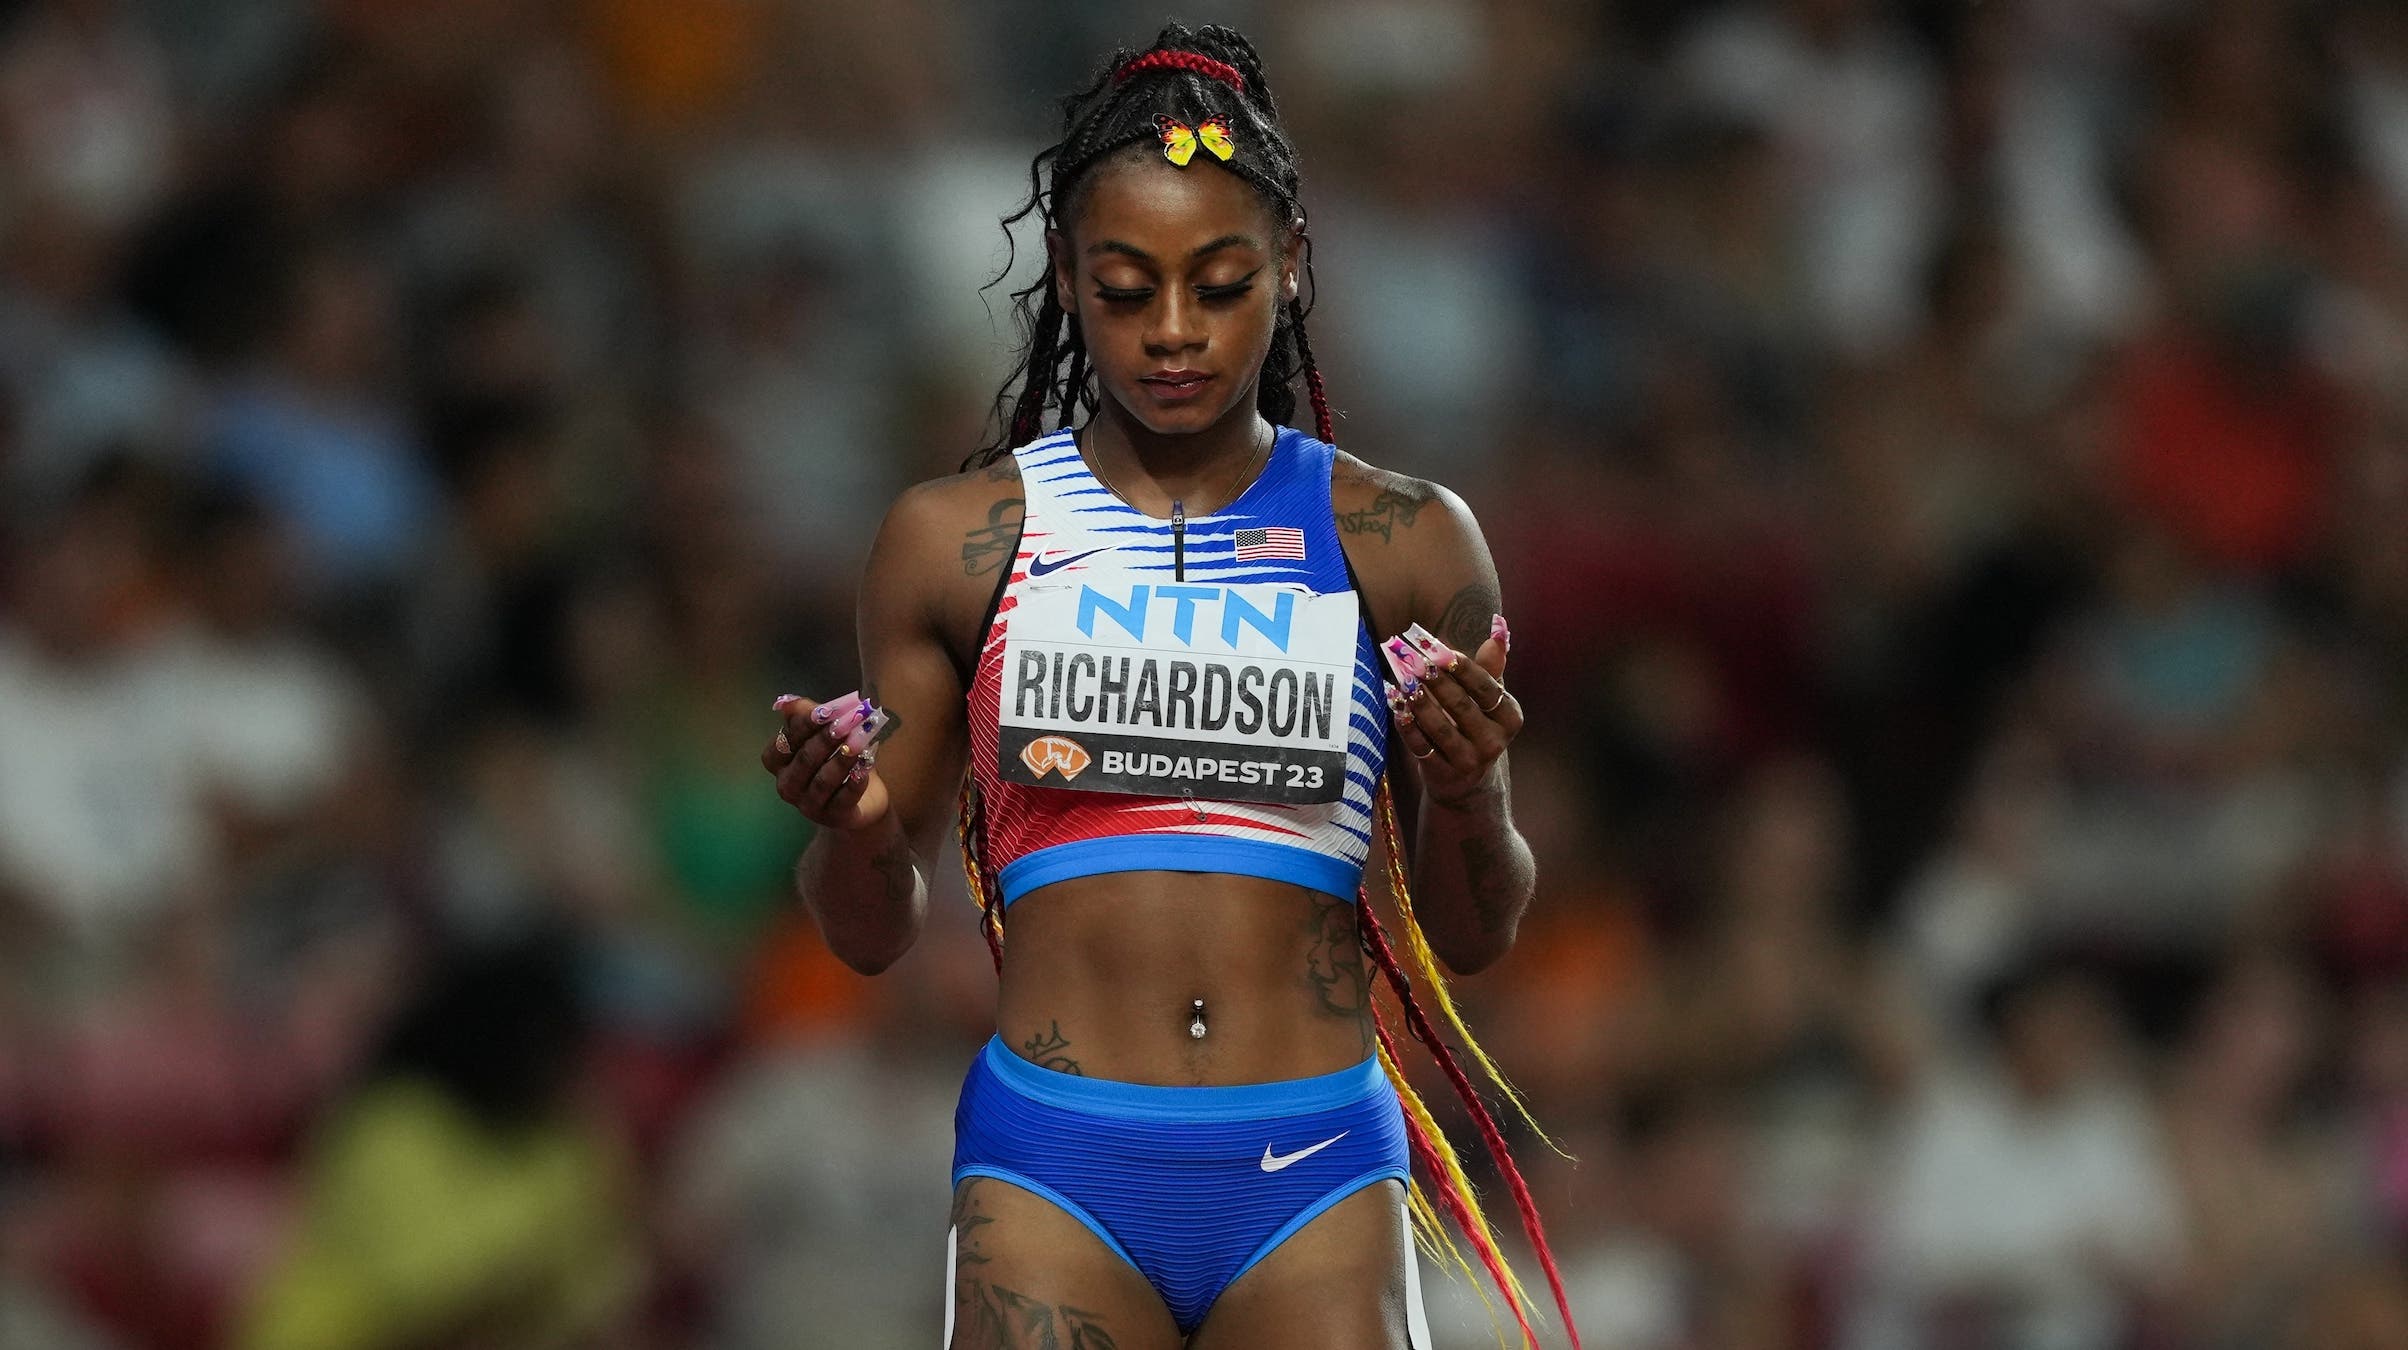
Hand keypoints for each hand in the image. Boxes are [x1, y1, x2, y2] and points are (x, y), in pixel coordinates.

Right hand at [762, 691, 890, 829]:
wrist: (863, 798)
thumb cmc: (835, 757)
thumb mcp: (823, 731)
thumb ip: (805, 714)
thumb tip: (785, 702)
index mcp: (778, 763)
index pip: (785, 742)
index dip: (805, 725)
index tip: (827, 710)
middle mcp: (788, 786)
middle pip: (805, 760)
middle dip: (827, 738)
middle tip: (849, 720)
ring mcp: (809, 805)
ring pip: (824, 780)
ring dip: (843, 758)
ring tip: (861, 739)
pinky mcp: (834, 817)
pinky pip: (844, 799)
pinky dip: (855, 781)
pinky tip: (867, 765)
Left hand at [1387, 616, 1521, 806]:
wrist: (1468, 782)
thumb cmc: (1475, 726)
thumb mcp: (1488, 699)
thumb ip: (1491, 664)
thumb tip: (1499, 626)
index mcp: (1509, 717)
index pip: (1486, 688)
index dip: (1461, 667)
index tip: (1437, 648)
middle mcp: (1494, 742)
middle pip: (1461, 706)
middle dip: (1434, 679)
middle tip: (1410, 657)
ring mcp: (1470, 762)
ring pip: (1440, 728)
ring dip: (1418, 702)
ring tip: (1400, 678)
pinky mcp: (1445, 776)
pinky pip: (1422, 748)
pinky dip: (1407, 726)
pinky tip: (1395, 705)